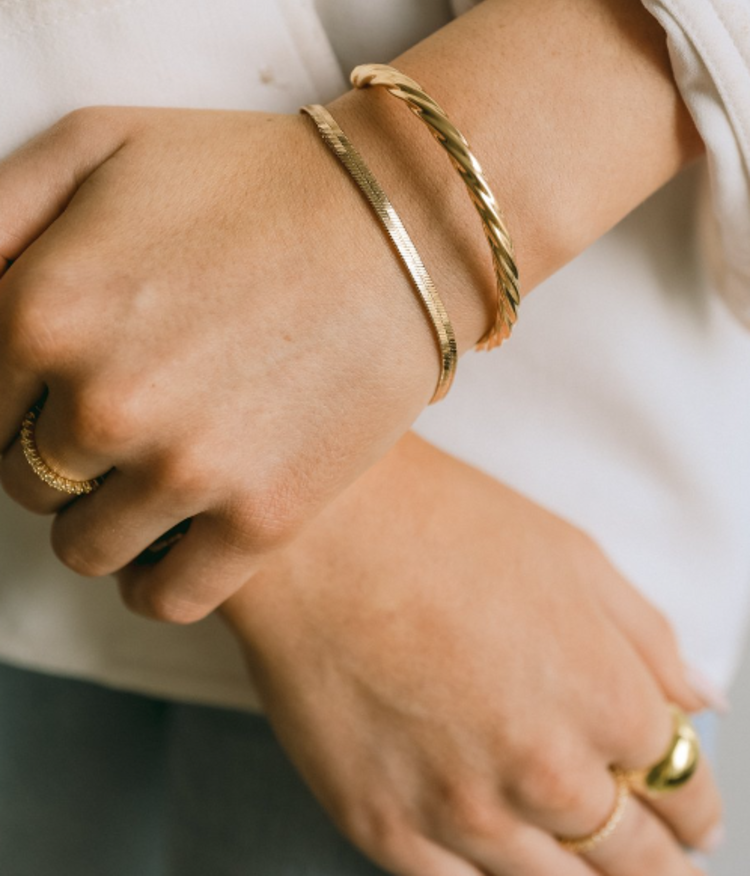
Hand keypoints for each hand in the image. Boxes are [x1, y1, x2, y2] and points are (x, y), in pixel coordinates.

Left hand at [0, 107, 439, 620]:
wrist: (402, 219)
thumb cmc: (244, 173)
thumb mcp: (95, 142)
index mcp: (43, 310)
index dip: (16, 396)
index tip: (63, 379)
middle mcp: (103, 402)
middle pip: (24, 480)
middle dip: (56, 450)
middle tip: (126, 407)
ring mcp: (187, 469)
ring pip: (84, 547)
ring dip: (104, 514)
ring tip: (155, 461)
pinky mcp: (263, 518)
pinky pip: (162, 598)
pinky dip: (154, 576)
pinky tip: (178, 526)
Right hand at [224, 434, 722, 875]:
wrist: (318, 532)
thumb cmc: (440, 523)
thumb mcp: (570, 556)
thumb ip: (648, 638)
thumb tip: (698, 699)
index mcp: (603, 698)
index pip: (681, 787)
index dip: (695, 805)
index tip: (693, 813)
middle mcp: (544, 771)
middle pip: (631, 856)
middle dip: (658, 861)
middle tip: (666, 865)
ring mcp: (462, 810)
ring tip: (587, 869)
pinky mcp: (387, 828)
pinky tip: (500, 864)